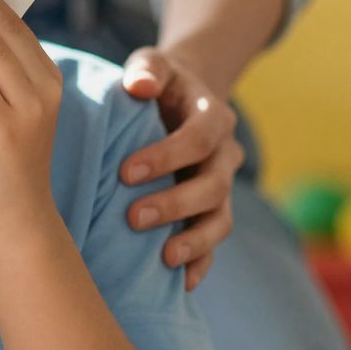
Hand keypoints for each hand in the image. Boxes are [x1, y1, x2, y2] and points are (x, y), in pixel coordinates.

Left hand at [118, 48, 243, 292]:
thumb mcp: (151, 66)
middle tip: (133, 217)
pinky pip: (214, 243)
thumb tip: (139, 85)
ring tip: (164, 257)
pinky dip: (201, 264)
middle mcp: (225, 154)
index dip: (168, 156)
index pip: (200, 138)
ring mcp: (222, 186)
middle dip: (176, 204)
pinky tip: (182, 283)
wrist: (178, 100)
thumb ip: (147, 69)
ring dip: (195, 241)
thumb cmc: (155, 84)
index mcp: (212, 116)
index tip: (125, 171)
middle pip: (215, 185)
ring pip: (221, 219)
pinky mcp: (211, 212)